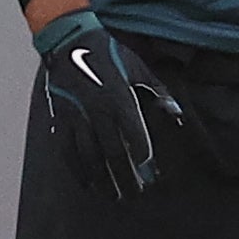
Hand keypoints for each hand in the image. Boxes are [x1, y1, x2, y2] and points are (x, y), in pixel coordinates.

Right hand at [34, 9, 185, 201]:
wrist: (69, 42)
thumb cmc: (109, 55)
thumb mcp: (139, 69)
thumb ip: (159, 93)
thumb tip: (177, 115)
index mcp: (119, 98)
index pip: (135, 135)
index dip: (143, 157)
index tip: (150, 173)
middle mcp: (98, 111)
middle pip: (113, 153)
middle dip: (125, 177)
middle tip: (135, 195)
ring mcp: (77, 117)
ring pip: (90, 157)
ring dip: (103, 180)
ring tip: (114, 196)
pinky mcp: (61, 120)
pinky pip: (68, 152)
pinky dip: (78, 170)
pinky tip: (87, 184)